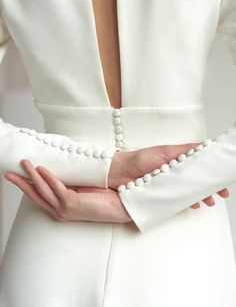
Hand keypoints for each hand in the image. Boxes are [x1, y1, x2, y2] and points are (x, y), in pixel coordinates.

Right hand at [4, 159, 131, 223]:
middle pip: (35, 194)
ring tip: (24, 163)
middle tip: (8, 174)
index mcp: (61, 207)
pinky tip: (41, 169)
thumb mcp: (81, 189)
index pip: (39, 195)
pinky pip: (56, 188)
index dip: (27, 185)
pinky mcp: (72, 204)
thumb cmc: (102, 198)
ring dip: (32, 175)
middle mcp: (59, 210)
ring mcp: (64, 208)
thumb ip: (70, 183)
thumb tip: (62, 171)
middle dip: (21, 183)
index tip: (17, 176)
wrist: (119, 207)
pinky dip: (48, 178)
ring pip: (43, 190)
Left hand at [109, 142, 229, 208]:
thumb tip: (203, 147)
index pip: (199, 163)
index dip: (211, 170)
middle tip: (220, 193)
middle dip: (210, 186)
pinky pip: (179, 199)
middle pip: (197, 178)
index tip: (222, 176)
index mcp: (177, 159)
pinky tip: (193, 204)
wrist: (120, 174)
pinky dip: (188, 201)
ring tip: (209, 200)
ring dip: (201, 195)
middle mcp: (174, 171)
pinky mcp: (163, 194)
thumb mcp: (164, 152)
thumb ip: (184, 151)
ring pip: (190, 189)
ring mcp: (169, 183)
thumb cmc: (139, 160)